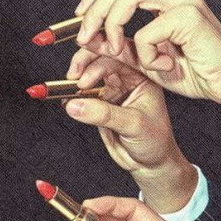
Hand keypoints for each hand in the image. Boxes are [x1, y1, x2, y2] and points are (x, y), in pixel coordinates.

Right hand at [63, 55, 196, 213]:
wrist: (150, 165)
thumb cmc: (154, 142)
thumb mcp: (133, 124)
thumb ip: (104, 114)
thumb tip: (75, 105)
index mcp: (142, 75)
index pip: (119, 55)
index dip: (100, 56)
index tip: (84, 73)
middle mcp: (126, 79)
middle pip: (101, 60)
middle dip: (83, 65)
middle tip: (72, 77)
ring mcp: (112, 90)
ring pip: (89, 76)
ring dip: (75, 81)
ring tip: (67, 91)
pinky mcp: (99, 104)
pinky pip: (82, 95)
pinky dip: (72, 96)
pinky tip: (66, 101)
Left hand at [72, 0, 220, 110]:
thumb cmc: (196, 72)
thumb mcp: (146, 59)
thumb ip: (119, 47)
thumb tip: (88, 39)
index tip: (79, 18)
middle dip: (94, 10)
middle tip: (84, 38)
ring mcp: (185, 0)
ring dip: (112, 23)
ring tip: (117, 49)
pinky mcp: (190, 17)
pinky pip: (149, 30)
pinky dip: (146, 53)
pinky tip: (162, 66)